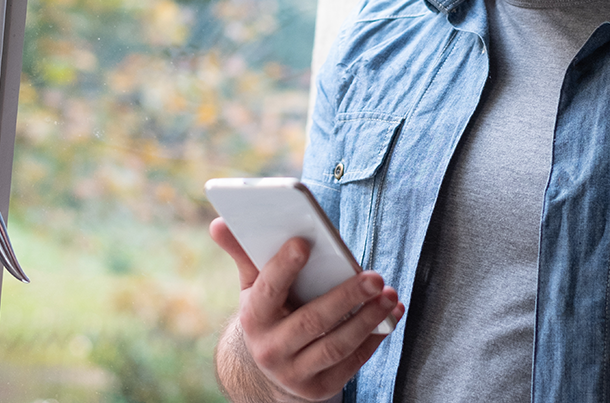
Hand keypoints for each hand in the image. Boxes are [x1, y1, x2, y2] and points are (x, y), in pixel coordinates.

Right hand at [210, 217, 403, 401]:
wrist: (273, 365)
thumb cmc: (270, 312)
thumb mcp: (254, 286)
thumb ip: (244, 254)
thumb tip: (219, 222)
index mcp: (253, 317)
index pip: (267, 290)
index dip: (283, 267)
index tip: (304, 242)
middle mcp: (270, 349)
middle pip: (312, 321)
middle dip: (346, 297)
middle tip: (374, 277)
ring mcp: (295, 372)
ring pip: (336, 346)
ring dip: (367, 320)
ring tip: (389, 295)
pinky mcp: (319, 388)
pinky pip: (351, 363)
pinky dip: (374, 339)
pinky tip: (390, 315)